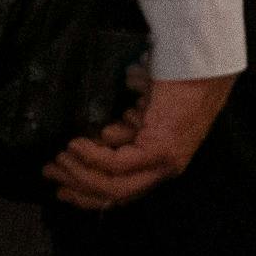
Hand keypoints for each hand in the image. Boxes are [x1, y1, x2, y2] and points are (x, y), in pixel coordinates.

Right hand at [43, 68, 236, 211]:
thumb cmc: (179, 76)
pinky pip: (117, 164)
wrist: (204, 61)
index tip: (63, 185)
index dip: (90, 190)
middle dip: (78, 186)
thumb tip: (103, 133)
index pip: (123, 189)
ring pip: (114, 186)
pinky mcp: (161, 150)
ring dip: (81, 173)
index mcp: (162, 161)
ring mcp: (164, 163)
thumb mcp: (147, 108)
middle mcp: (164, 168)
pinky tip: (76, 144)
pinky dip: (93, 157)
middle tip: (50, 172)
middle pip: (115, 194)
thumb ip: (128, 126)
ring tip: (60, 157)